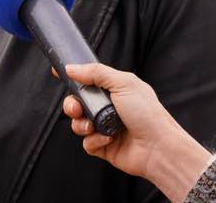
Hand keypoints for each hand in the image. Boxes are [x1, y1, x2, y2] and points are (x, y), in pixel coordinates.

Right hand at [63, 63, 211, 202]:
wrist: (158, 147)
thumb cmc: (147, 114)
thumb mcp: (123, 83)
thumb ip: (96, 73)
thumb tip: (71, 68)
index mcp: (114, 90)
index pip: (88, 81)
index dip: (73, 78)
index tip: (57, 73)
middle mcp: (108, 108)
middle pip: (78, 103)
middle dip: (71, 105)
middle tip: (76, 108)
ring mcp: (105, 128)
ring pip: (78, 124)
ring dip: (81, 124)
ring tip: (93, 126)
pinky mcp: (104, 147)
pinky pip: (86, 143)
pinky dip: (94, 141)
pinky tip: (106, 139)